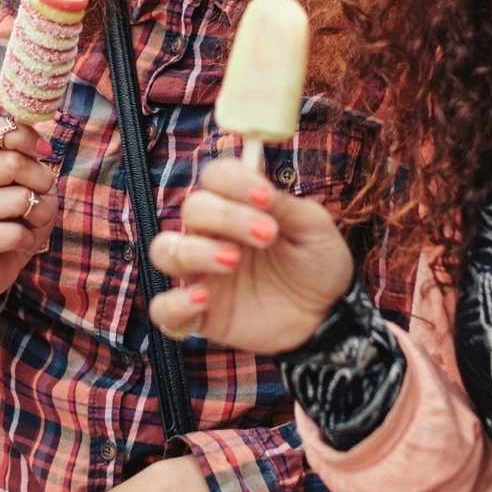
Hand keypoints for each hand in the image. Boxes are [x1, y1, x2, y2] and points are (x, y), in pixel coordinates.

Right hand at [0, 116, 57, 312]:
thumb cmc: (14, 221)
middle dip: (42, 183)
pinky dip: (28, 240)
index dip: (25, 136)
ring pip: (21, 199)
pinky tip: (16, 244)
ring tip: (26, 225)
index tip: (44, 152)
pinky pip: (17, 233)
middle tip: (36, 200)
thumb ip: (30, 162)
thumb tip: (42, 147)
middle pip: (15, 163)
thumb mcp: (28, 186)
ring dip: (39, 215)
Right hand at [148, 157, 353, 352]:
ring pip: (165, 250)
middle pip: (192, 208)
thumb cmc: (318, 264)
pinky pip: (163, 309)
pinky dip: (175, 303)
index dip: (234, 180)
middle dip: (226, 216)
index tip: (265, 196)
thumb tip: (262, 188)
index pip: (216, 176)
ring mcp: (202, 275)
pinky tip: (203, 299)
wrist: (328, 315)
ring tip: (233, 260)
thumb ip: (288, 206)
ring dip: (194, 250)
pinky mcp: (200, 315)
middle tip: (267, 235)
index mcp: (240, 207)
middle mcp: (213, 235)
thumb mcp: (315, 229)